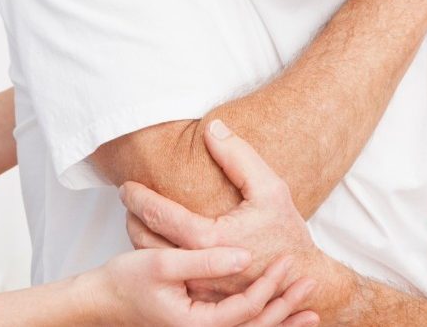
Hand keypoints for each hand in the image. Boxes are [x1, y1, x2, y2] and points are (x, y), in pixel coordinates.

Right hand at [81, 246, 319, 326]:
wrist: (104, 299)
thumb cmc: (126, 280)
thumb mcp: (162, 264)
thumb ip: (204, 262)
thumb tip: (245, 257)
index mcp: (197, 324)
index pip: (247, 309)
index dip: (270, 286)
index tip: (287, 261)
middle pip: (257, 326)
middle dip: (286, 306)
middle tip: (310, 282)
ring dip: (282, 319)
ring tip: (311, 312)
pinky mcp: (203, 325)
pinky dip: (264, 322)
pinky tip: (281, 315)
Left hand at [120, 120, 317, 303]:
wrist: (300, 280)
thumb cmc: (287, 234)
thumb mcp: (271, 189)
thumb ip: (239, 157)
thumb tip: (211, 127)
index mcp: (211, 240)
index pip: (160, 216)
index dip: (138, 199)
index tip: (127, 187)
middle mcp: (200, 268)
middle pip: (146, 242)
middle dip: (131, 218)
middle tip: (127, 200)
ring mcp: (198, 286)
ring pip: (154, 263)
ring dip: (139, 239)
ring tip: (137, 218)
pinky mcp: (201, 298)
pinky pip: (168, 277)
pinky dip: (156, 258)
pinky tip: (156, 242)